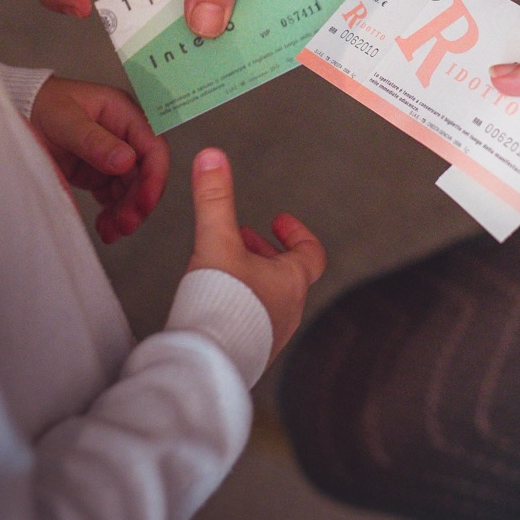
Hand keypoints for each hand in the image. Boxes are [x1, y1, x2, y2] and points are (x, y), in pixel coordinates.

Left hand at [29, 77, 169, 243]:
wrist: (14, 111)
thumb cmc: (39, 104)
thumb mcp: (64, 120)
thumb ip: (94, 140)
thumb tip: (127, 161)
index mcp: (122, 113)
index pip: (153, 146)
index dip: (154, 176)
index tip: (144, 202)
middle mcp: (123, 134)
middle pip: (145, 173)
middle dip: (138, 201)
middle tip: (126, 225)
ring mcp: (111, 154)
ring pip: (132, 189)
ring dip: (127, 212)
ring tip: (112, 232)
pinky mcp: (97, 172)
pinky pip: (114, 196)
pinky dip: (113, 213)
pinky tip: (105, 227)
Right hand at [187, 148, 326, 362]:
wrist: (207, 363)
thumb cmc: (220, 304)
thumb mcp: (217, 241)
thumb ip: (214, 199)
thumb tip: (213, 156)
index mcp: (291, 282)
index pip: (311, 254)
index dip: (297, 234)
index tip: (279, 220)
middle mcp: (288, 311)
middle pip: (288, 275)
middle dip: (265, 253)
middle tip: (243, 238)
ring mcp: (271, 336)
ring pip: (270, 299)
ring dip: (252, 278)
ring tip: (223, 266)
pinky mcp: (249, 354)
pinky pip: (252, 322)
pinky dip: (240, 304)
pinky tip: (213, 302)